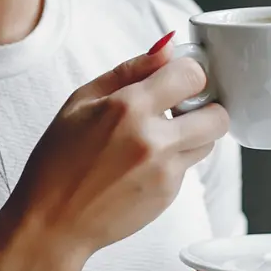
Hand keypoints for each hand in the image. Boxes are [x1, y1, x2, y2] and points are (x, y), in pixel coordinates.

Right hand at [0, 32, 227, 270]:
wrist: (52, 222)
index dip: (188, 71)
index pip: (192, 74)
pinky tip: (141, 165)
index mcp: (128, 107)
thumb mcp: (81, 101)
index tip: (178, 77)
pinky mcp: (169, 196)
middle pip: (218, 113)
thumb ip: (129, 70)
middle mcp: (154, 139)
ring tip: (159, 135)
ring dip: (194, 132)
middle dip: (204, 105)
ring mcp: (166, 171)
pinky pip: (189, 167)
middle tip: (181, 107)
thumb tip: (167, 48)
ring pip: (210, 142)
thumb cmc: (57, 159)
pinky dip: (175, 160)